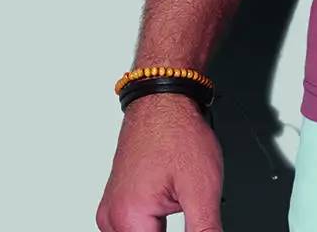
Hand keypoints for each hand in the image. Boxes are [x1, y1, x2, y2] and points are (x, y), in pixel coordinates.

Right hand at [95, 93, 223, 230]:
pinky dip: (151, 224)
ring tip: (179, 200)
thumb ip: (204, 229)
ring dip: (159, 230)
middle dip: (170, 231)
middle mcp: (112, 217)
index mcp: (128, 217)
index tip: (195, 225)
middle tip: (187, 207)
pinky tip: (169, 203)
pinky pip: (132, 225)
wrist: (164, 98)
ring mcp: (111, 208)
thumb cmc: (178, 131)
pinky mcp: (116, 200)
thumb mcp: (203, 188)